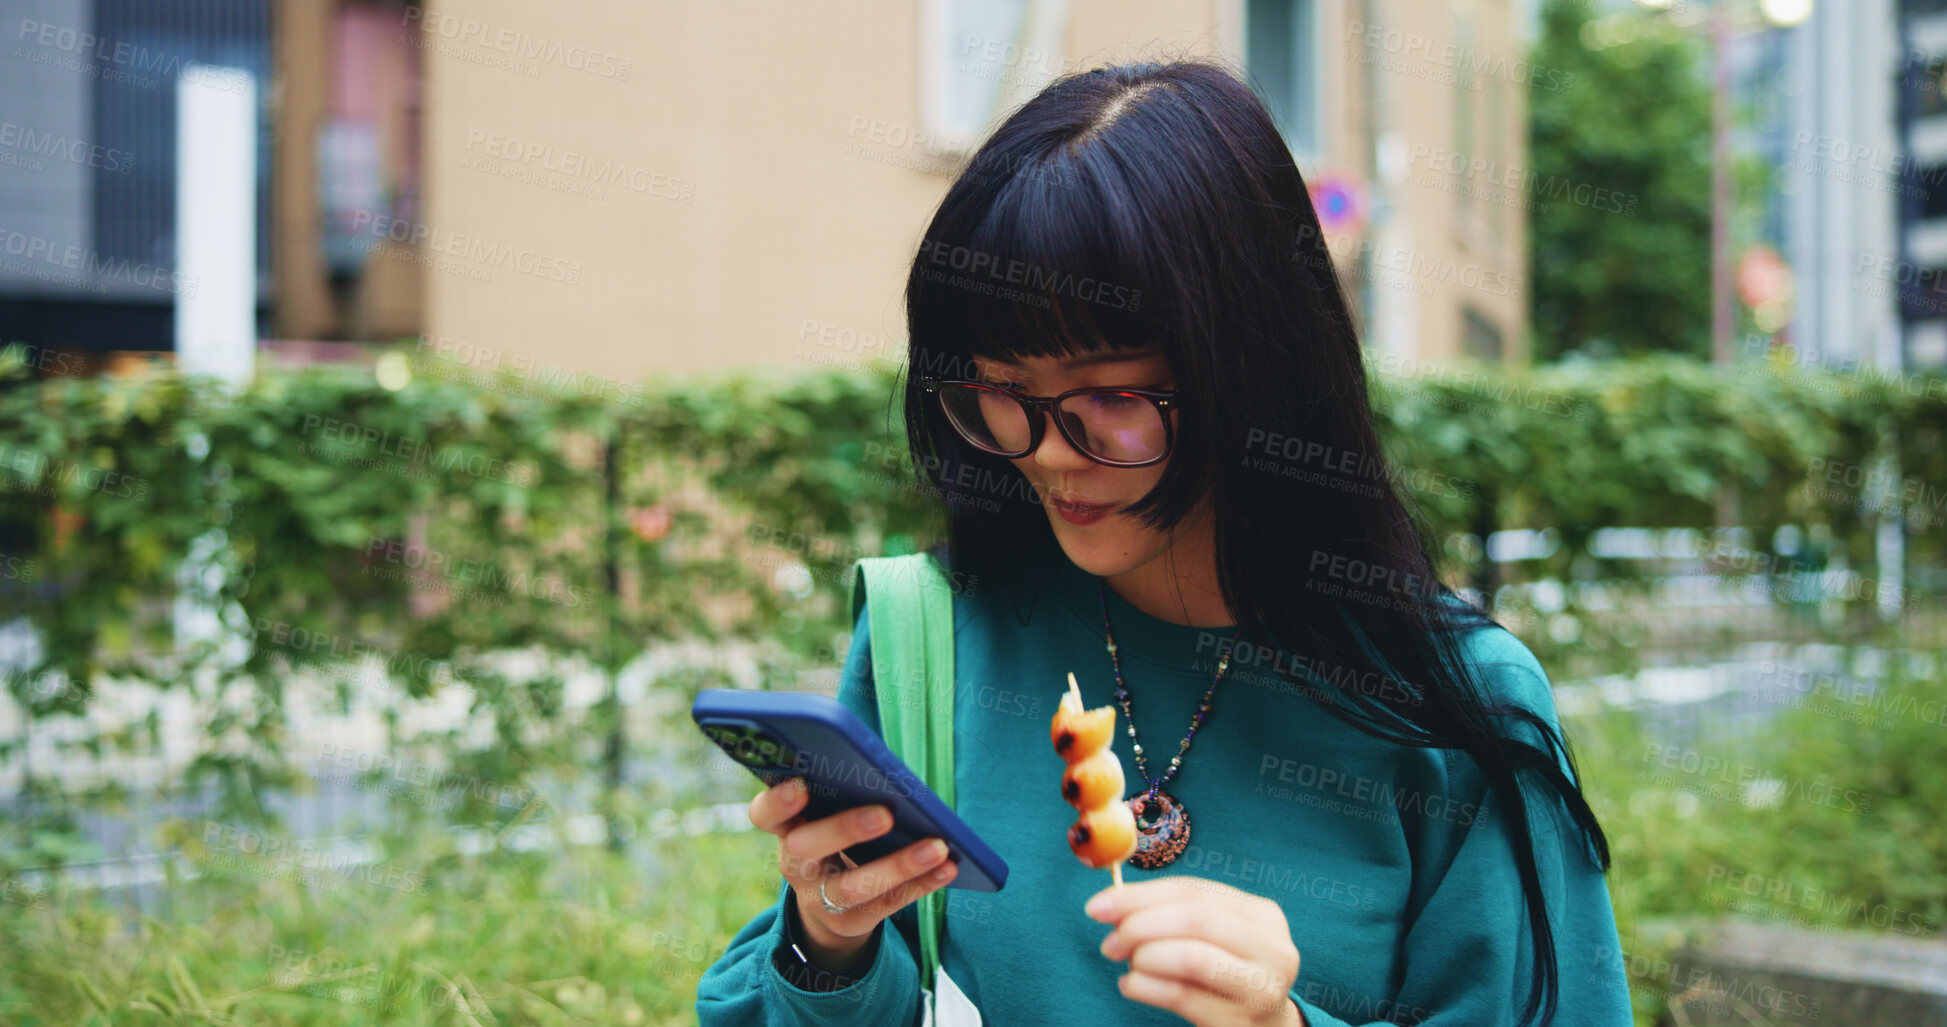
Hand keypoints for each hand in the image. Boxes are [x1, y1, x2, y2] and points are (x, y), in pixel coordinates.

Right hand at [748, 776, 958, 969]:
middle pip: (807, 848)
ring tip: (937, 846)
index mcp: (787, 826)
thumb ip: (842, 791)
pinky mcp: (850, 920)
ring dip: (898, 865)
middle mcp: (796, 864)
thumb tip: (886, 772)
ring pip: (853, 886)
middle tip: (885, 814)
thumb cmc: (835, 834)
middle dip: (844, 829)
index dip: (777, 801)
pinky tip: (949, 867)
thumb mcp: (827, 814)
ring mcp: (819, 898)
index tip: (801, 784)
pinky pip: (888, 904)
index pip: (765, 814)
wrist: (828, 901)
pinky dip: (922, 884)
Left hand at [1087, 876, 1304, 1025]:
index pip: (1194, 890)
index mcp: (1263, 915)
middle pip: (1196, 919)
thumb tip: (1110, 904)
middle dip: (1141, 925)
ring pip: (1192, 957)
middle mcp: (1272, 948)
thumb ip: (1170, 913)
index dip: (1140, 895)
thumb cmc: (1225, 973)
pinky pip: (1182, 997)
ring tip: (1127, 964)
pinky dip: (1146, 988)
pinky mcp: (1239, 1023)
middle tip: (1111, 942)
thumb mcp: (1210, 937)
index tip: (1098, 906)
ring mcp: (1261, 988)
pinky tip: (1131, 986)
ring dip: (1145, 957)